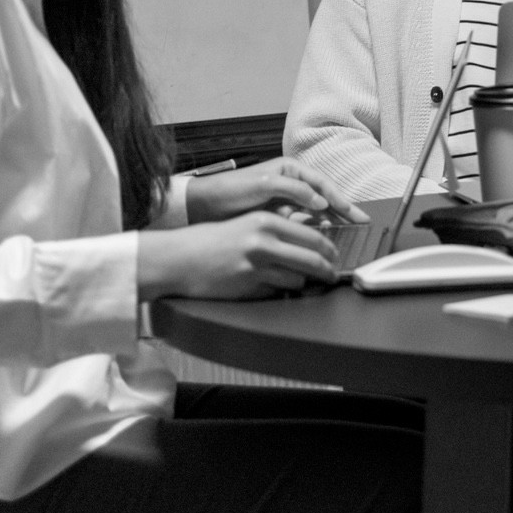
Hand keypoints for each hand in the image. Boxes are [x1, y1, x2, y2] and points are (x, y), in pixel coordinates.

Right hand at [137, 213, 337, 299]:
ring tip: (304, 282)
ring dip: (303, 282)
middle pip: (312, 258)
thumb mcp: (246, 224)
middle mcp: (264, 241)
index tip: (334, 255)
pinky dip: (281, 290)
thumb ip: (276, 230)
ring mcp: (256, 266)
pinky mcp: (247, 286)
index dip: (329, 249)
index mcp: (266, 221)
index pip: (312, 236)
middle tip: (332, 274)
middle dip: (327, 269)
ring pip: (297, 278)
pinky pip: (276, 291)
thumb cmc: (211, 240)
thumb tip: (308, 241)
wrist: (177, 258)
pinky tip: (275, 287)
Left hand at [185, 157, 367, 225]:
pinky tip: (318, 239)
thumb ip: (293, 191)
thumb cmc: (228, 191)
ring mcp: (284, 201)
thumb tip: (320, 202)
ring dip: (328, 222)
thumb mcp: (262, 186)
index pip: (323, 183)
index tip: (354, 213)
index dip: (340, 198)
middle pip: (323, 197)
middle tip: (360, 224)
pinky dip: (310, 231)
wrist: (202, 208)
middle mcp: (290, 184)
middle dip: (342, 210)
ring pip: (314, 212)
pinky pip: (300, 223)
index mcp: (290, 170)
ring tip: (342, 234)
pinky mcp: (277, 217)